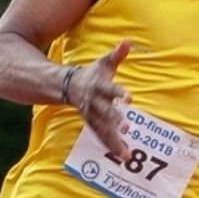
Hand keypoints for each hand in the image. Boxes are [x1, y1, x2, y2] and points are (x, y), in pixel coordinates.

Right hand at [67, 40, 131, 159]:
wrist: (69, 86)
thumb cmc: (93, 74)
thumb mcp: (104, 63)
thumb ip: (117, 54)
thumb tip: (128, 41)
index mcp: (99, 87)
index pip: (110, 90)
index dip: (119, 94)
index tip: (130, 99)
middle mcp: (95, 103)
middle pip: (105, 113)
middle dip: (115, 121)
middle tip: (127, 128)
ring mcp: (92, 116)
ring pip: (103, 130)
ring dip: (114, 141)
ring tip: (127, 155)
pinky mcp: (92, 124)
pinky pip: (102, 137)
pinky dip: (112, 147)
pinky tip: (124, 156)